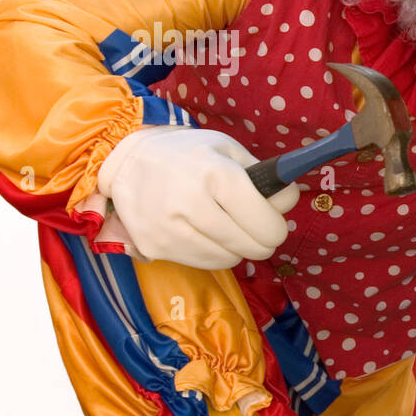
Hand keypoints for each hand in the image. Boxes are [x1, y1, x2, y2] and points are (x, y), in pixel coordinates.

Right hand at [97, 126, 299, 269]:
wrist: (127, 161)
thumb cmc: (189, 155)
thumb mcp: (230, 151)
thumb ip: (265, 178)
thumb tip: (288, 204)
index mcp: (217, 175)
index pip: (265, 224)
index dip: (276, 228)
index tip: (273, 223)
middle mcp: (191, 203)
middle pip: (251, 247)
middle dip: (261, 241)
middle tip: (254, 230)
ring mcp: (169, 228)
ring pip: (228, 259)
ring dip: (236, 248)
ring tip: (224, 226)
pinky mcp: (154, 246)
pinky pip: (203, 263)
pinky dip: (212, 253)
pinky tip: (202, 232)